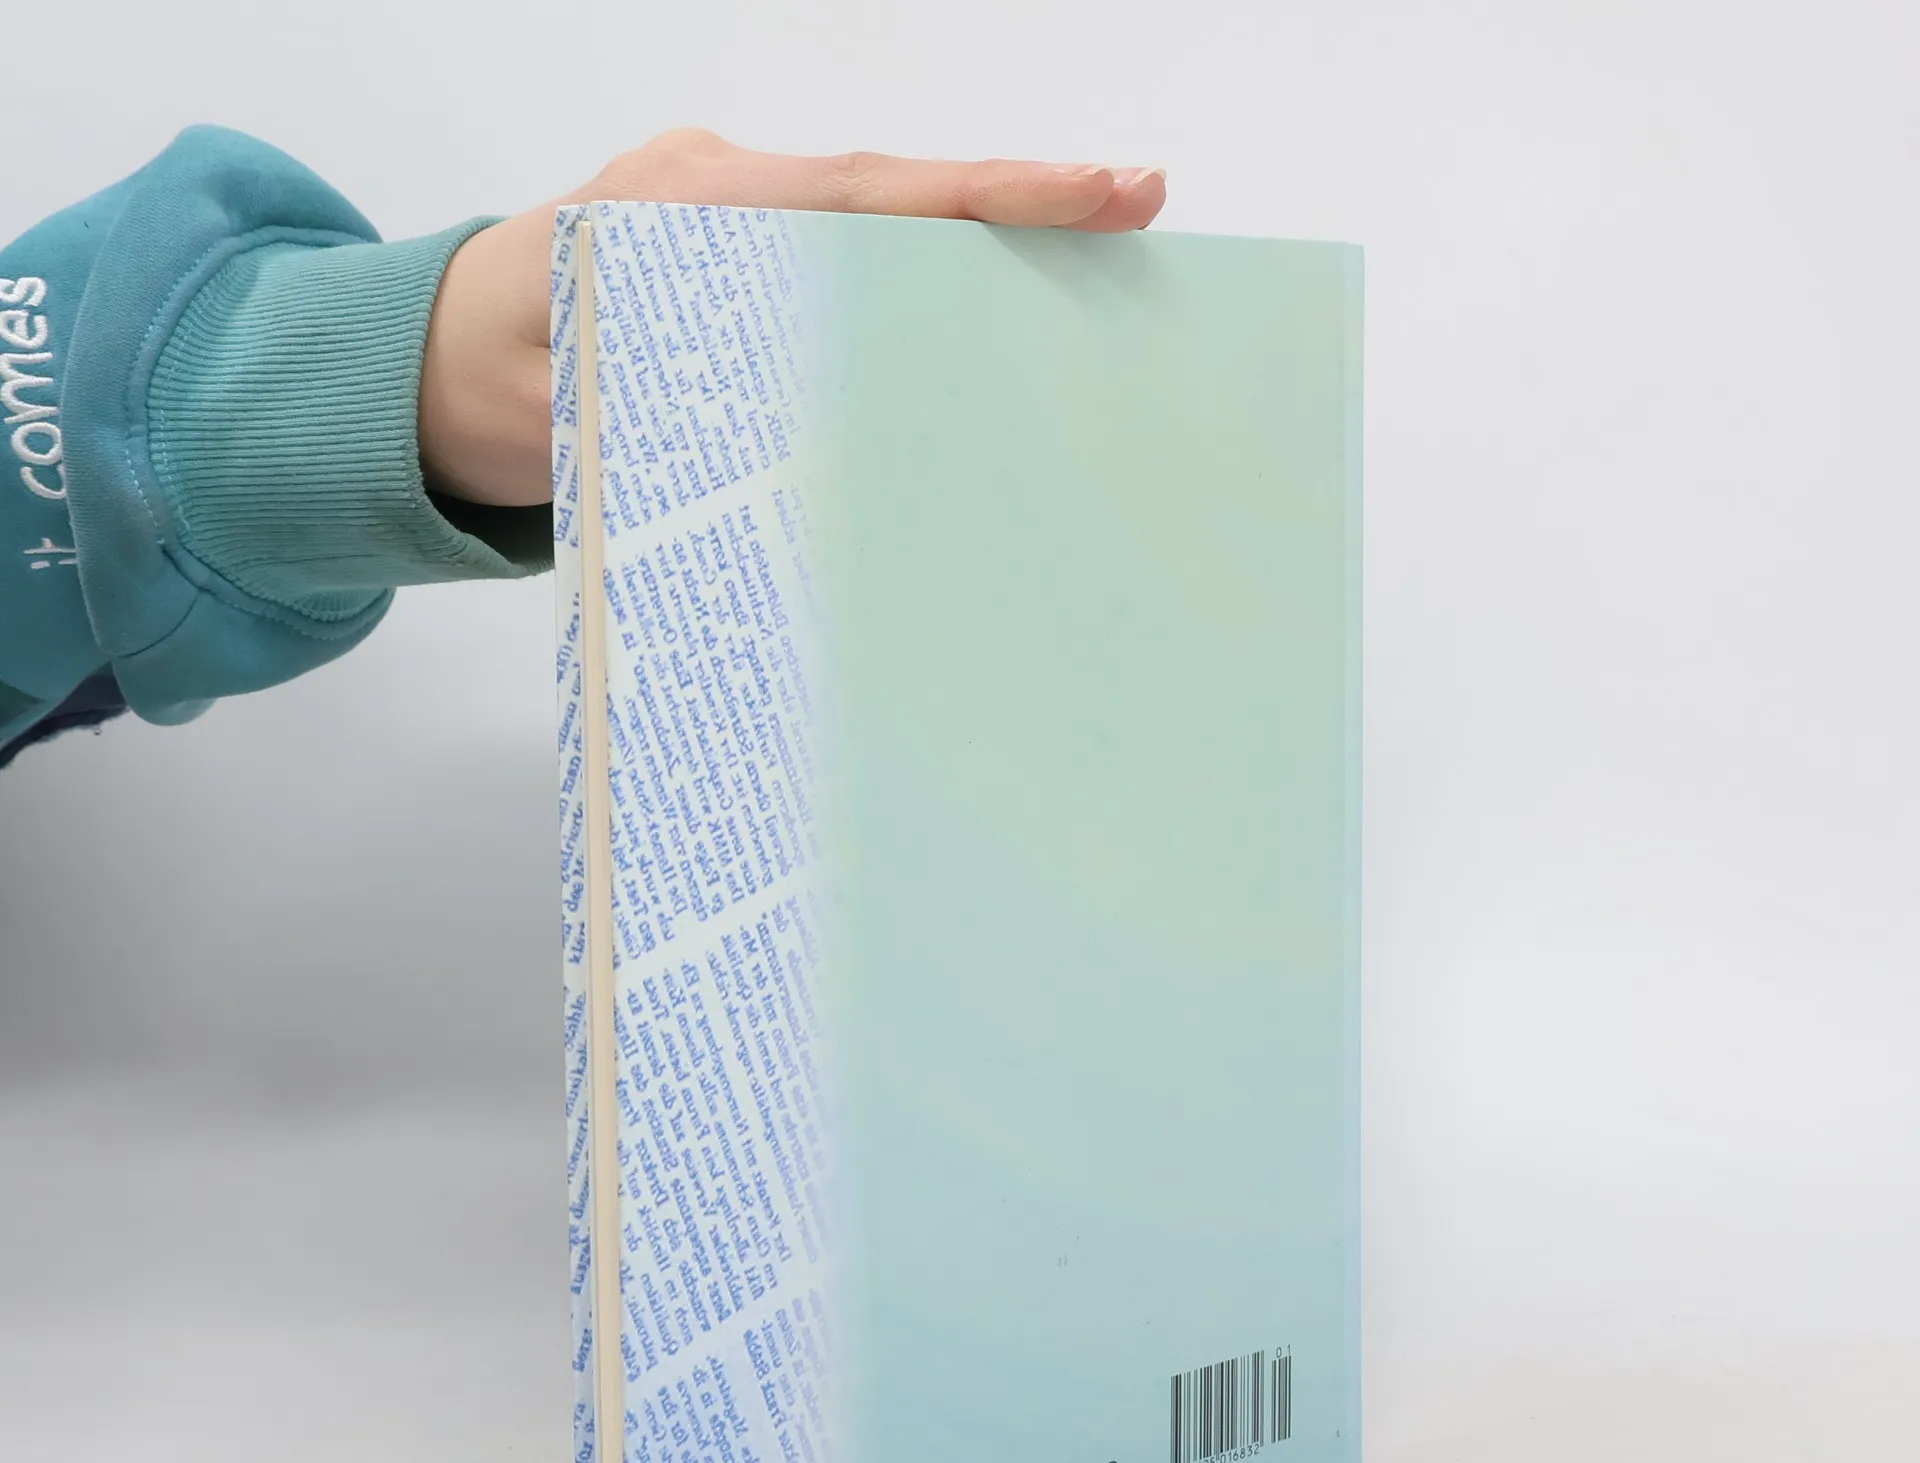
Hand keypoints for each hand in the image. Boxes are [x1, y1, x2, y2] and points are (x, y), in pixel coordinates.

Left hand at [417, 129, 1167, 507]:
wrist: (415, 371)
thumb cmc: (488, 387)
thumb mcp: (572, 410)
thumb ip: (676, 406)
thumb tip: (795, 432)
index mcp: (690, 212)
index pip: (869, 194)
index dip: (993, 198)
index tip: (1102, 191)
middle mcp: (718, 194)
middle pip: (897, 197)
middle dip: (1015, 211)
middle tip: (1133, 217)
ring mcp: (724, 218)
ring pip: (873, 232)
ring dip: (966, 262)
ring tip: (1069, 293)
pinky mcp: (727, 259)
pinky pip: (837, 265)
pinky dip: (904, 293)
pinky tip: (962, 333)